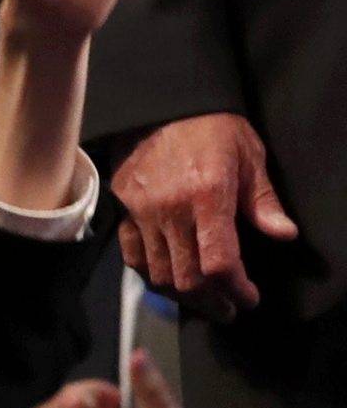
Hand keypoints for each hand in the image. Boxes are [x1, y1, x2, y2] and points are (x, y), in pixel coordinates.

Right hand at [112, 112, 296, 321]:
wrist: (160, 99)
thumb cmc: (210, 126)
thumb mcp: (248, 155)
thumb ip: (263, 200)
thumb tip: (285, 235)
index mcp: (207, 196)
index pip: (219, 264)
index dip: (237, 291)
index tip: (250, 298)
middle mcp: (171, 209)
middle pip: (188, 279)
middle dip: (214, 303)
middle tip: (229, 307)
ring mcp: (142, 209)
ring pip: (159, 273)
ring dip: (184, 296)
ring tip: (203, 298)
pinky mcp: (123, 205)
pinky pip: (132, 254)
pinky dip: (149, 273)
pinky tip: (168, 276)